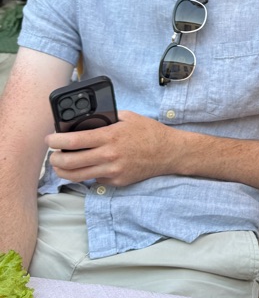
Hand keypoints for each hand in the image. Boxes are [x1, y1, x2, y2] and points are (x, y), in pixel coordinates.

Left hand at [46, 111, 175, 186]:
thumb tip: (85, 120)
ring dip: (64, 171)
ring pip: (78, 176)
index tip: (49, 139)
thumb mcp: (127, 117)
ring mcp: (113, 171)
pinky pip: (94, 179)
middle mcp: (109, 155)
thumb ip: (106, 118)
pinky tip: (87, 166)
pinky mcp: (117, 181)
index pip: (73, 141)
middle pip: (70, 162)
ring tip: (61, 165)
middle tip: (53, 155)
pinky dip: (87, 173)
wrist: (169, 152)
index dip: (56, 141)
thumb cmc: (149, 132)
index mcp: (110, 136)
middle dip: (55, 159)